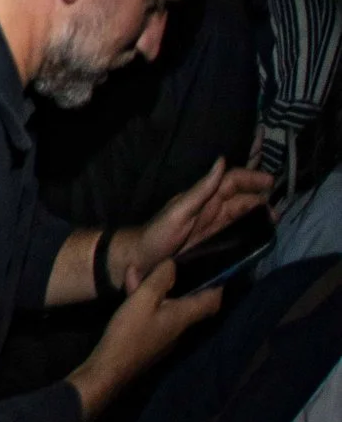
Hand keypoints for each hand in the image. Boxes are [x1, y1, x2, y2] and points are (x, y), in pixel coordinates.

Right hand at [70, 260, 222, 417]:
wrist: (111, 367)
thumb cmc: (130, 333)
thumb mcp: (143, 300)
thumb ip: (159, 280)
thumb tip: (173, 263)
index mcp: (184, 316)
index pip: (212, 300)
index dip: (218, 284)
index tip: (218, 267)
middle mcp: (181, 326)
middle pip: (193, 303)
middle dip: (188, 284)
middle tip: (180, 266)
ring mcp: (166, 335)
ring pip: (171, 307)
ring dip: (160, 290)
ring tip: (139, 273)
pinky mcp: (151, 339)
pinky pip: (156, 314)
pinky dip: (148, 300)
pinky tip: (130, 290)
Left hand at [123, 159, 272, 289]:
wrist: (143, 260)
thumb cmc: (157, 234)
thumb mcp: (179, 211)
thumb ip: (201, 189)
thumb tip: (221, 161)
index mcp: (203, 197)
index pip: (232, 181)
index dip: (251, 178)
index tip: (271, 182)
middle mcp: (211, 208)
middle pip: (242, 198)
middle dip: (261, 199)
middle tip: (277, 211)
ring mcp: (214, 225)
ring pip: (243, 213)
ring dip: (259, 214)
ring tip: (274, 221)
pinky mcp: (215, 242)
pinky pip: (238, 231)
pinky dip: (252, 229)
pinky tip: (263, 235)